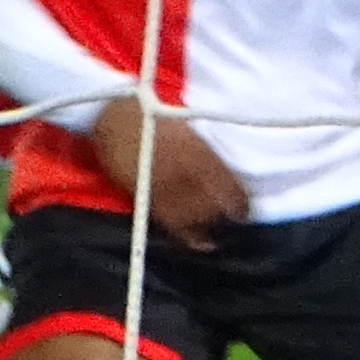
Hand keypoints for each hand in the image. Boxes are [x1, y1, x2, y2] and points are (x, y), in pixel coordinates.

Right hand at [89, 94, 249, 246]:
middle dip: (226, 215)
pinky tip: (201, 243)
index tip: (246, 210)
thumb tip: (227, 175)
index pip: (229, 187)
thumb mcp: (189, 129)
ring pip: (195, 218)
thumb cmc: (153, 116)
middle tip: (233, 220)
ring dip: (209, 225)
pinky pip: (172, 225)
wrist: (113, 117)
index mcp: (198, 153)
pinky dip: (189, 237)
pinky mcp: (146, 199)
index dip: (241, 204)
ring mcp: (164, 189)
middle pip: (214, 206)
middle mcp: (184, 174)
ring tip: (216, 228)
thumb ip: (206, 153)